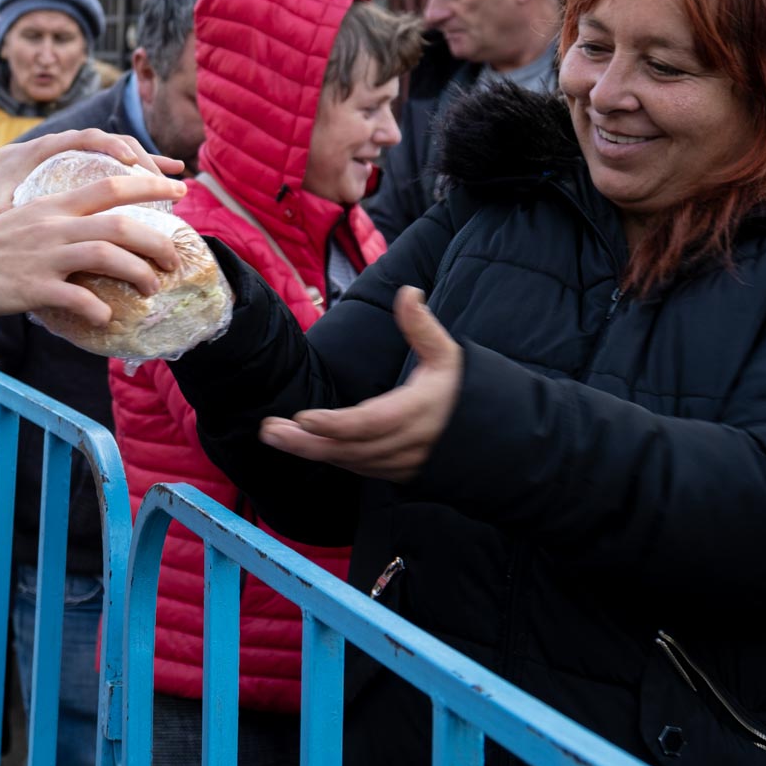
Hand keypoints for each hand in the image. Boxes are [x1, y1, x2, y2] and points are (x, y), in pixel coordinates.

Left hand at [0, 127, 184, 216]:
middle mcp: (74, 144)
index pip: (88, 139)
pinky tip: (175, 176)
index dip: (111, 147)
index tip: (130, 162)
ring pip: (127, 151)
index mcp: (52, 147)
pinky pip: (128, 161)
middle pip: (117, 144)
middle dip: (144, 161)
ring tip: (176, 184)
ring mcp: (87, 153)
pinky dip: (150, 168)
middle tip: (166, 184)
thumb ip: (1, 207)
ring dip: (152, 166)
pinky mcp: (94, 163)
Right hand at [0, 174, 185, 325]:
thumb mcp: (25, 222)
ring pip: (106, 256)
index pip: (111, 185)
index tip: (179, 191)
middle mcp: (53, 226)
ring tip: (151, 288)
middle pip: (119, 222)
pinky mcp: (30, 288)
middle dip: (156, 240)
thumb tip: (95, 241)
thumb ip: (60, 226)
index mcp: (52, 206)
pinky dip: (98, 310)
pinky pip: (76, 299)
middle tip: (174, 258)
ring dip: (138, 273)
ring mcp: (43, 257)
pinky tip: (105, 318)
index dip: (150, 186)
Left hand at [255, 287, 461, 483]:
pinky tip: (303, 444)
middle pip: (351, 448)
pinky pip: (358, 467)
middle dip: (307, 442)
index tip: (304, 417)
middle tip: (268, 431)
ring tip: (274, 435)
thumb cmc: (466, 390)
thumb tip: (408, 292)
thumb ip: (422, 327)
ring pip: (351, 461)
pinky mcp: (398, 473)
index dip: (336, 424)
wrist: (497, 438)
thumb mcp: (449, 355)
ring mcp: (402, 462)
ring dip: (310, 451)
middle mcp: (407, 442)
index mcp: (418, 411)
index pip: (370, 423)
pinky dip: (330, 457)